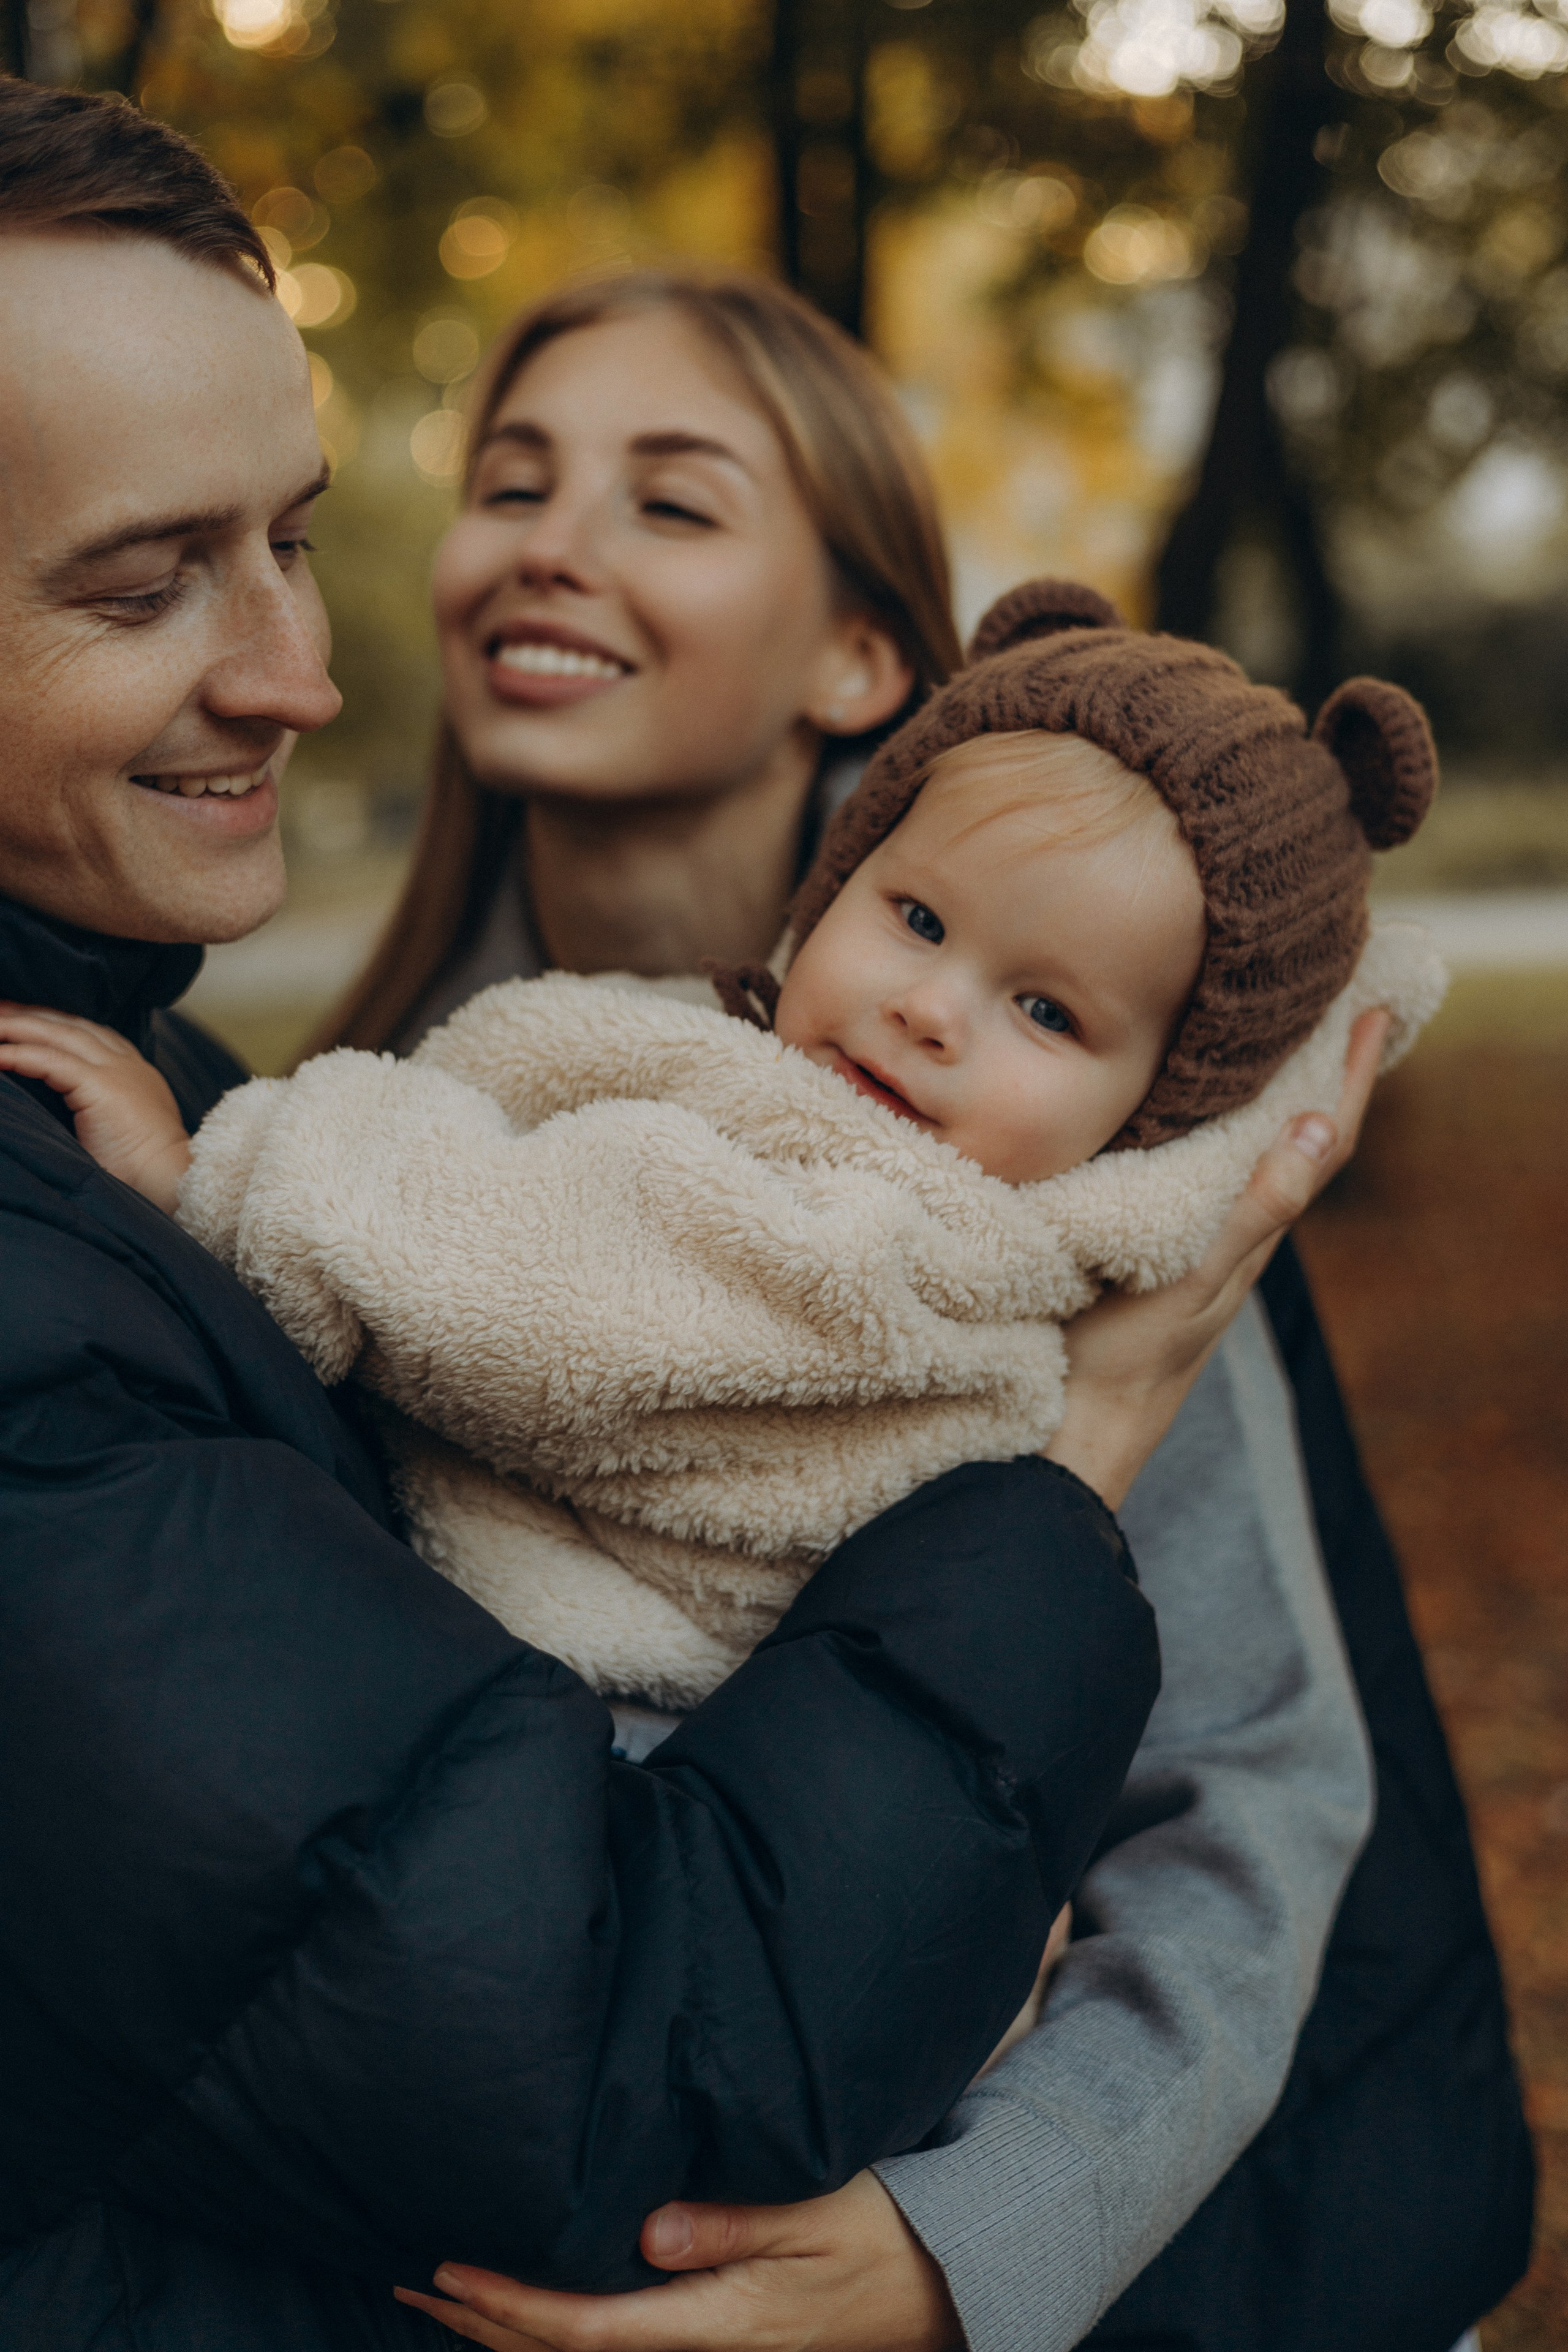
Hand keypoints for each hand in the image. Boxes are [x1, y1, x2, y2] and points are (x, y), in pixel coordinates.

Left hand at [0, 1004, 190, 1211]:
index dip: (51, 1022)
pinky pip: (50, 1060)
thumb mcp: (120, 1128)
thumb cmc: (143, 1171)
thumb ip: (96, 1108)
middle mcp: (125, 1062)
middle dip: (29, 1014)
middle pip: (69, 1023)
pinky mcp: (102, 1085)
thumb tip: (63, 1110)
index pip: (86, 1032)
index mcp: (133, 1070)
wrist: (173, 1181)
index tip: (20, 1019)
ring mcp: (116, 1070)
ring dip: (18, 1025)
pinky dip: (19, 1054)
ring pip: (58, 1032)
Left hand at [393, 2169, 960, 2351]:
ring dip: (507, 2335)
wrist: (939, 2286)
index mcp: (716, 2323)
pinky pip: (615, 2348)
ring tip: (445, 2302)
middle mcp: (700, 2351)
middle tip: (413, 2284)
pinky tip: (529, 2317)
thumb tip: (649, 2231)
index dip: (511, 2304)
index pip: (588, 2328)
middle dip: (484, 2324)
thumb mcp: (818, 2215)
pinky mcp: (715, 2344)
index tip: (451, 2270)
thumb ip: (732, 2223)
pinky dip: (555, 2336)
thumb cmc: (881, 2236)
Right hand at [1046, 1006, 1389, 1510]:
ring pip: (1244, 1152)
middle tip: (1329, 1003)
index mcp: (1253, 1232)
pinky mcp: (1149, 1246)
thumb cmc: (1129, 1357)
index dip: (1355, 1078)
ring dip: (1266, 1093)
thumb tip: (1319, 1124)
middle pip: (1293, 1137)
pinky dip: (1207, 1127)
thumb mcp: (1195, 1277)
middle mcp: (1231, 1229)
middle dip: (1318, 1071)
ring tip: (1266, 1038)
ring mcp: (1192, 1240)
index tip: (1374, 1013)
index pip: (1325, 1141)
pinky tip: (1181, 1108)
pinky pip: (1195, 1171)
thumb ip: (1254, 1208)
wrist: (1072, 1425)